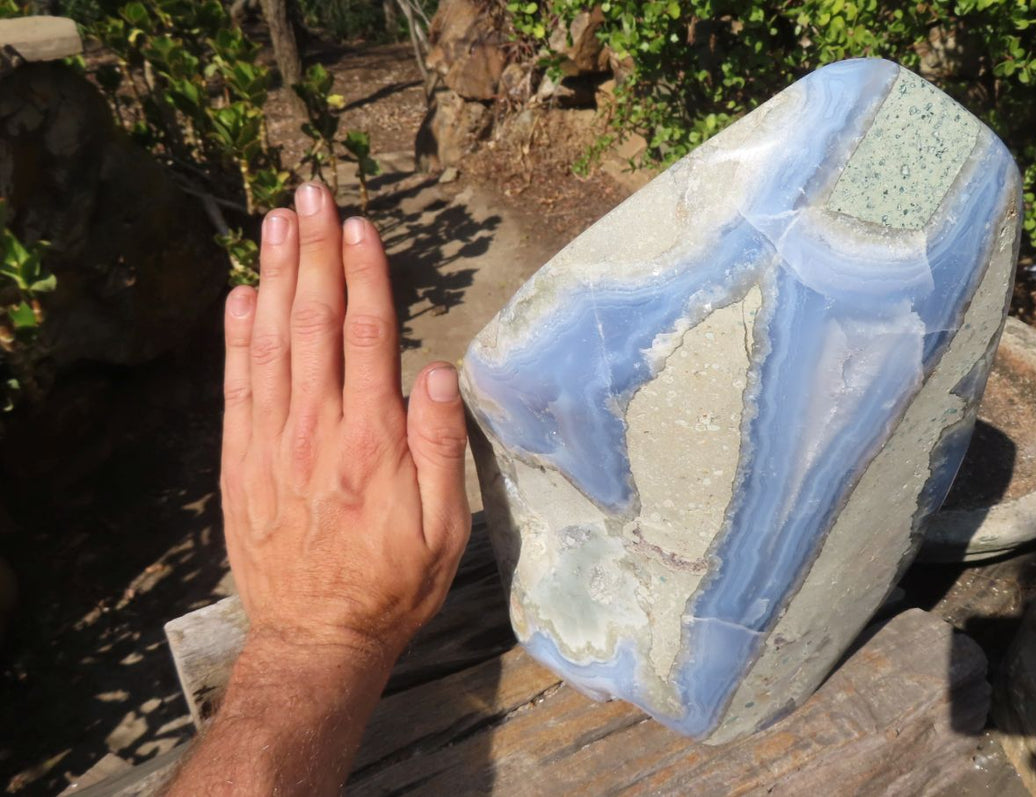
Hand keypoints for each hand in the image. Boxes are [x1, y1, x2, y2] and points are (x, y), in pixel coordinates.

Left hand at [219, 182, 469, 666]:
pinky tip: (240, 295)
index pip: (369, 338)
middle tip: (309, 195)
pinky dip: (236, 337)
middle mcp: (317, 431)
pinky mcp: (242, 462)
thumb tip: (442, 373)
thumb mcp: (444, 529)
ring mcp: (272, 444)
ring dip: (275, 278)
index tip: (357, 226)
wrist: (317, 639)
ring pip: (272, 343)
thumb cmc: (392, 584)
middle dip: (313, 254)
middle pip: (315, 324)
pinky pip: (236, 387)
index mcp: (373, 442)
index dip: (363, 276)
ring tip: (276, 223)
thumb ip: (442, 448)